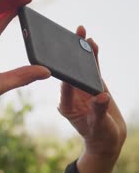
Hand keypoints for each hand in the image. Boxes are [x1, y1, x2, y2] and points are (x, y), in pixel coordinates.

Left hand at [58, 26, 126, 172]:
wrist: (107, 138)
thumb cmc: (100, 135)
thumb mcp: (99, 125)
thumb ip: (98, 111)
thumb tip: (101, 96)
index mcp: (67, 106)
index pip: (65, 87)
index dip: (67, 73)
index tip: (66, 61)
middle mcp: (71, 95)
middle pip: (70, 73)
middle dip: (70, 55)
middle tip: (70, 37)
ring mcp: (81, 89)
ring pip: (81, 68)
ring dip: (82, 52)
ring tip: (82, 34)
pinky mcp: (92, 86)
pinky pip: (92, 69)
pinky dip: (93, 57)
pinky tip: (92, 44)